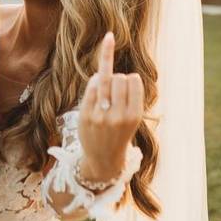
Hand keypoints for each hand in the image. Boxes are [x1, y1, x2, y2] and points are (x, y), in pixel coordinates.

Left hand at [78, 32, 143, 181]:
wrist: (103, 159)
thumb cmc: (119, 132)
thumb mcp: (131, 117)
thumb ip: (125, 93)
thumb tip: (105, 62)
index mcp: (134, 115)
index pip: (133, 80)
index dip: (130, 79)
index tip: (128, 86)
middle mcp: (118, 116)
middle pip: (119, 77)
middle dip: (118, 79)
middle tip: (115, 93)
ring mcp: (100, 115)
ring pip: (105, 79)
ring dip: (107, 75)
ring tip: (106, 79)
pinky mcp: (85, 115)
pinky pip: (91, 86)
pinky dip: (95, 80)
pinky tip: (98, 81)